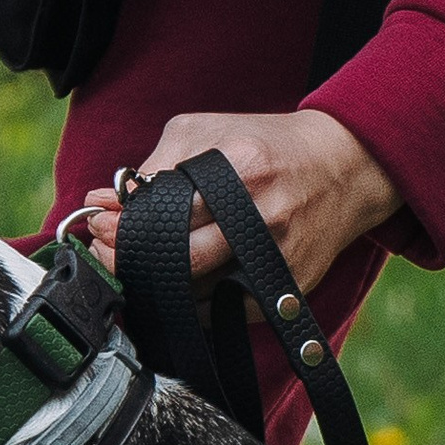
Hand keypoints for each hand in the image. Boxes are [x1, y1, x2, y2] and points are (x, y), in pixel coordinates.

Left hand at [78, 109, 401, 293]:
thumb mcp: (208, 133)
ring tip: (141, 264)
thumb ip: (153, 166)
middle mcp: (260, 218)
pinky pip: (218, 311)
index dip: (122, 227)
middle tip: (110, 254)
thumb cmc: (265, 148)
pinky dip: (189, 302)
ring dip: (156, 284)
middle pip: (178, 260)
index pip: (164, 211)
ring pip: (194, 293)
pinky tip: (178, 282)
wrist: (345, 167)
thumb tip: (101, 199)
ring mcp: (275, 258)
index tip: (99, 228)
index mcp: (240, 170)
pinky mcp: (282, 288)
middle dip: (132, 261)